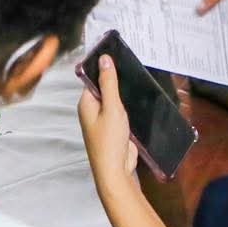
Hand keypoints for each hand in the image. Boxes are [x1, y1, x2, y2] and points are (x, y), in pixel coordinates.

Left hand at [77, 55, 139, 193]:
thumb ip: (109, 83)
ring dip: (125, 94)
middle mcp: (92, 111)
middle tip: (133, 66)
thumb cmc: (110, 141)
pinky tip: (140, 100)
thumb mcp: (112, 108)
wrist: (115, 172)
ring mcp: (104, 120)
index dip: (105, 67)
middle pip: (105, 88)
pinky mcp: (115, 129)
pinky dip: (129, 107)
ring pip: (115, 101)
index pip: (93, 78)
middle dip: (118, 80)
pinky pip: (122, 112)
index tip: (119, 54)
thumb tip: (104, 59)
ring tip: (139, 80)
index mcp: (86, 103)